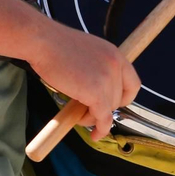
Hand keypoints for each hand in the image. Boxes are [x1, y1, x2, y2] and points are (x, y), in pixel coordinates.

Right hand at [26, 20, 140, 141]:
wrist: (42, 41)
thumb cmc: (55, 45)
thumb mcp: (86, 52)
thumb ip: (96, 69)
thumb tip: (95, 91)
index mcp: (114, 54)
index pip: (132, 83)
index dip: (123, 97)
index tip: (112, 103)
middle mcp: (115, 66)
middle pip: (118, 99)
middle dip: (103, 108)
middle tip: (86, 109)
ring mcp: (107, 79)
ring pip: (109, 110)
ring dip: (94, 116)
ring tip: (78, 114)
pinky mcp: (96, 93)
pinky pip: (103, 118)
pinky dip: (100, 128)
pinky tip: (94, 134)